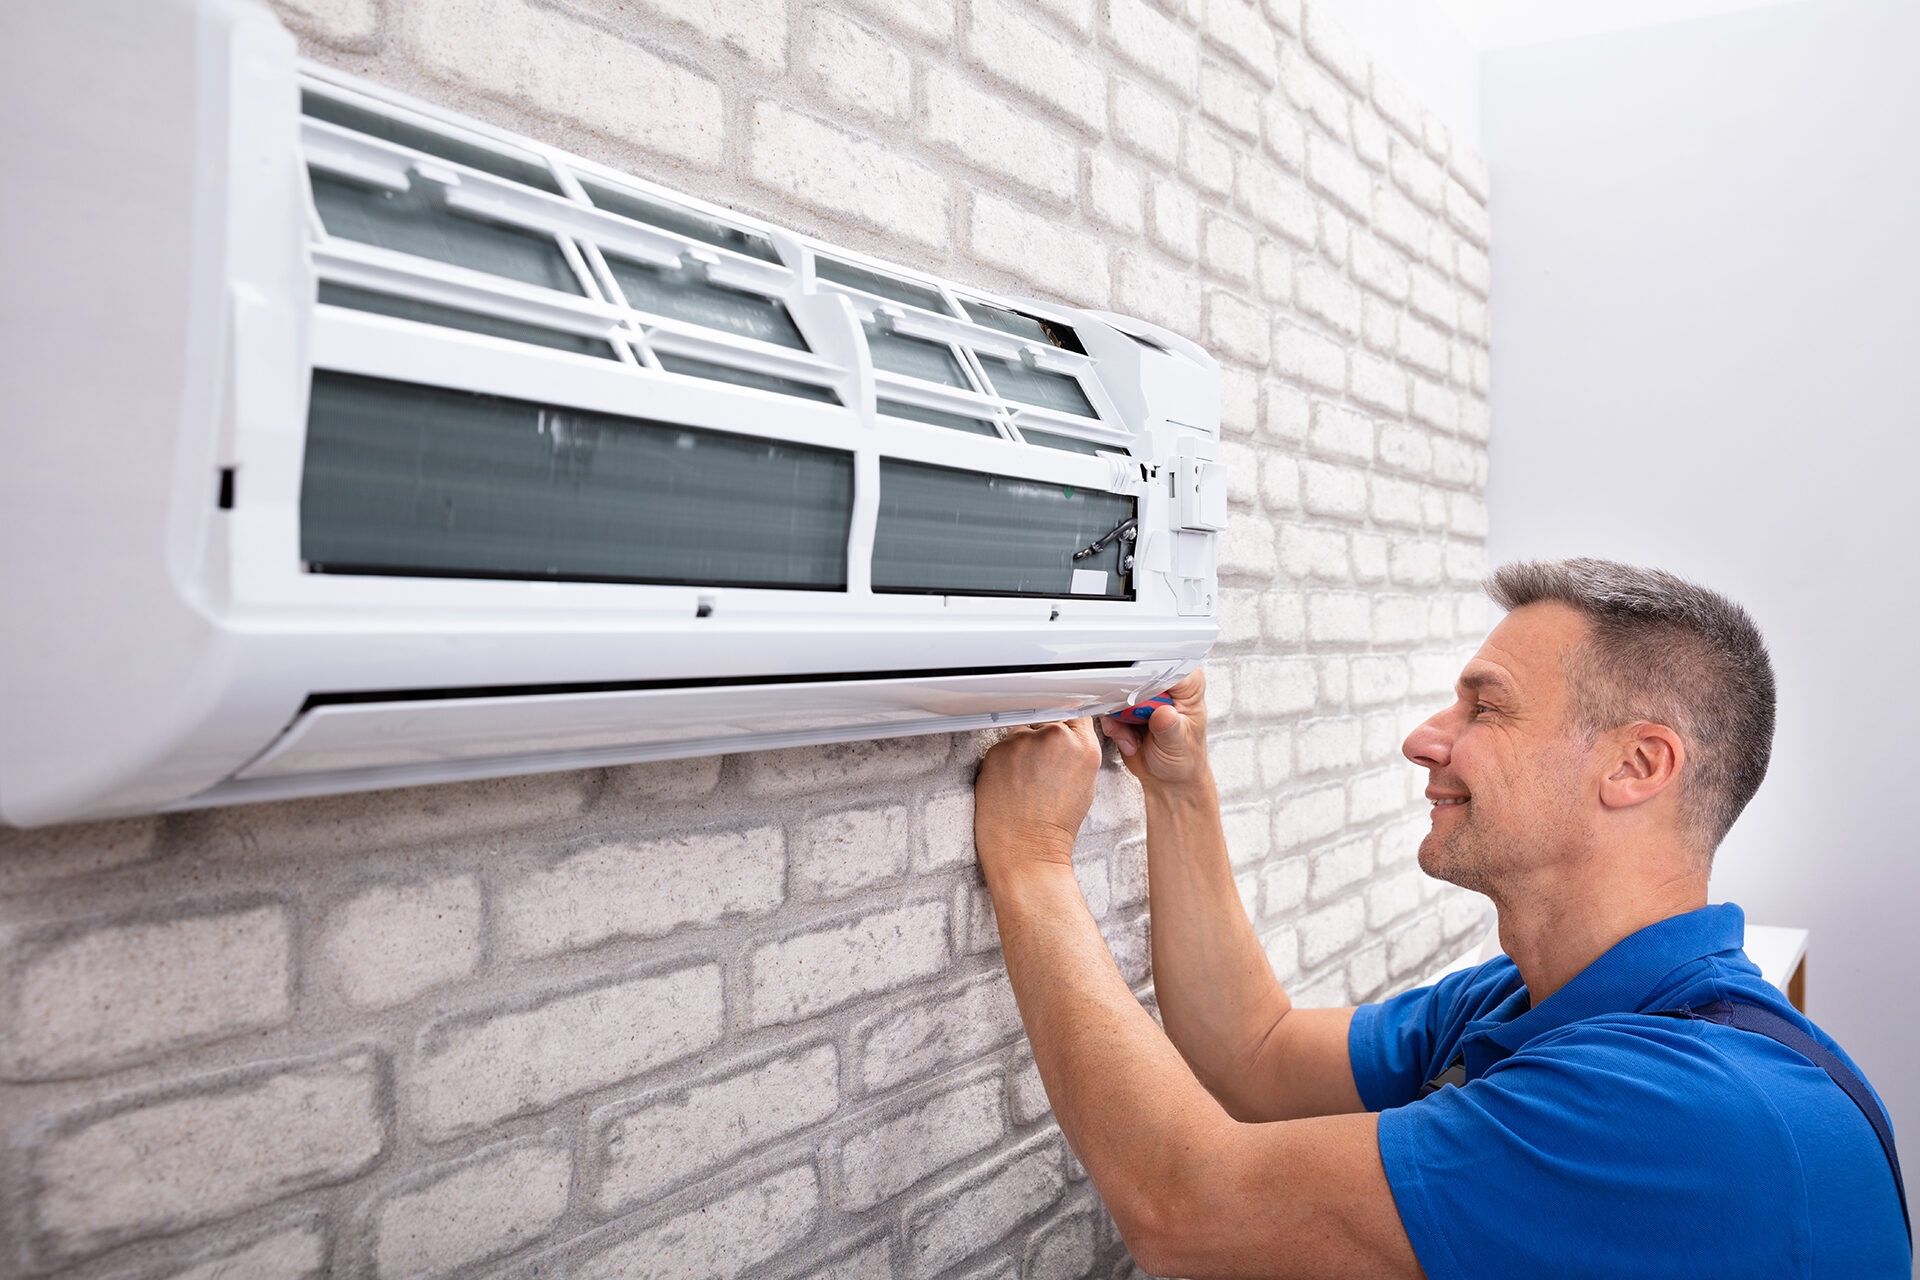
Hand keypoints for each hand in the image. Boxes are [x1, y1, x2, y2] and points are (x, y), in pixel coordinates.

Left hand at [973, 718, 1102, 884]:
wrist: (1027, 851)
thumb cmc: (1054, 826)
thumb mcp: (1084, 783)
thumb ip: (1077, 751)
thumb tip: (1066, 732)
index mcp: (1083, 747)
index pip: (1075, 711)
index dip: (1065, 722)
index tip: (1059, 730)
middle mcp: (1055, 738)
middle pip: (1046, 718)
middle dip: (1041, 736)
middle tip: (1039, 767)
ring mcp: (1023, 743)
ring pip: (1020, 731)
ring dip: (1021, 748)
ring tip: (1025, 781)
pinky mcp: (997, 751)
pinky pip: (1001, 746)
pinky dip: (1003, 761)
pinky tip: (1010, 784)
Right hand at [1100, 670, 1210, 790]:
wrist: (1168, 780)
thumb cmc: (1184, 759)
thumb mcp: (1180, 744)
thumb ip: (1170, 727)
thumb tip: (1163, 713)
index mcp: (1187, 688)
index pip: (1169, 666)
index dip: (1151, 676)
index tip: (1141, 695)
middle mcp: (1165, 687)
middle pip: (1137, 675)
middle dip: (1130, 703)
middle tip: (1137, 721)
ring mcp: (1144, 697)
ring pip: (1117, 692)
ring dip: (1120, 719)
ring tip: (1135, 738)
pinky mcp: (1126, 708)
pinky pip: (1108, 709)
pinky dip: (1114, 728)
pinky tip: (1130, 740)